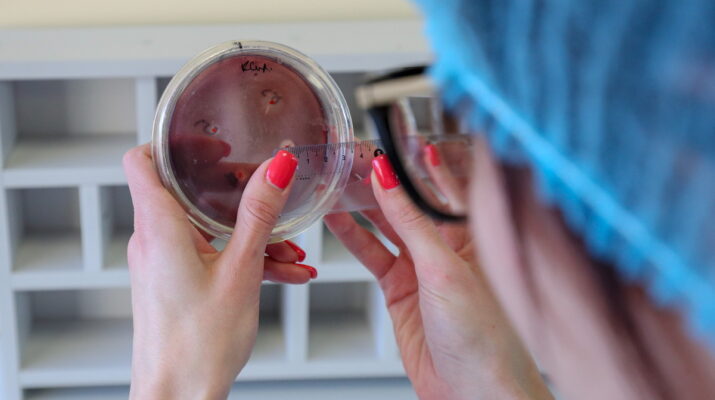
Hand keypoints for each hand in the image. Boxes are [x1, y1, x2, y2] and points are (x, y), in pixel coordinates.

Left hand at [124, 144, 314, 398]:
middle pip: (185, 192)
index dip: (173, 142)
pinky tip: (284, 272)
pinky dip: (243, 257)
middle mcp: (153, 240)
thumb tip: (276, 167)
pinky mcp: (175, 282)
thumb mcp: (241, 270)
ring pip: (207, 229)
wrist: (178, 397)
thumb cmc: (196, 346)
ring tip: (291, 251)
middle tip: (266, 188)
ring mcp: (164, 262)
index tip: (210, 138)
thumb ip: (258, 214)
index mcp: (158, 228)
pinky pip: (210, 255)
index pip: (142, 160)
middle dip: (234, 191)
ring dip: (249, 233)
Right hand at [324, 154, 550, 398]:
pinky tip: (338, 221)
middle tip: (354, 160)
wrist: (473, 394)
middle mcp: (448, 249)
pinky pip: (373, 257)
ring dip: (363, 207)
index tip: (394, 141)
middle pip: (409, 205)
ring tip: (338, 183)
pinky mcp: (400, 291)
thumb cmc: (486, 338)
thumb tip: (389, 180)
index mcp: (474, 235)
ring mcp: (422, 270)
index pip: (443, 187)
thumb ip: (411, 222)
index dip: (418, 164)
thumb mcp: (445, 268)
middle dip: (383, 182)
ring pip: (387, 228)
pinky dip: (354, 239)